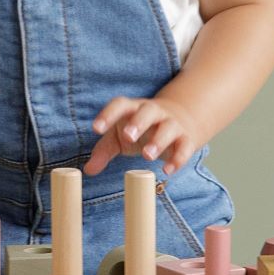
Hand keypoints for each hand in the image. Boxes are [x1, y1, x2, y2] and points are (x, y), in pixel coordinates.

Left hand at [83, 96, 202, 177]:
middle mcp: (154, 112)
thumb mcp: (119, 137)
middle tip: (128, 136)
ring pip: (168, 128)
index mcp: (133, 109)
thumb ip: (103, 151)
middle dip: (138, 122)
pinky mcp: (186, 139)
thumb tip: (88, 170)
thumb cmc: (141, 129)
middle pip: (147, 111)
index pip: (120, 104)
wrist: (181, 120)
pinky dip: (178, 158)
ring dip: (158, 140)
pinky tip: (168, 170)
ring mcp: (172, 124)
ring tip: (147, 156)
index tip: (95, 128)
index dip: (108, 114)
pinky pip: (185, 147)